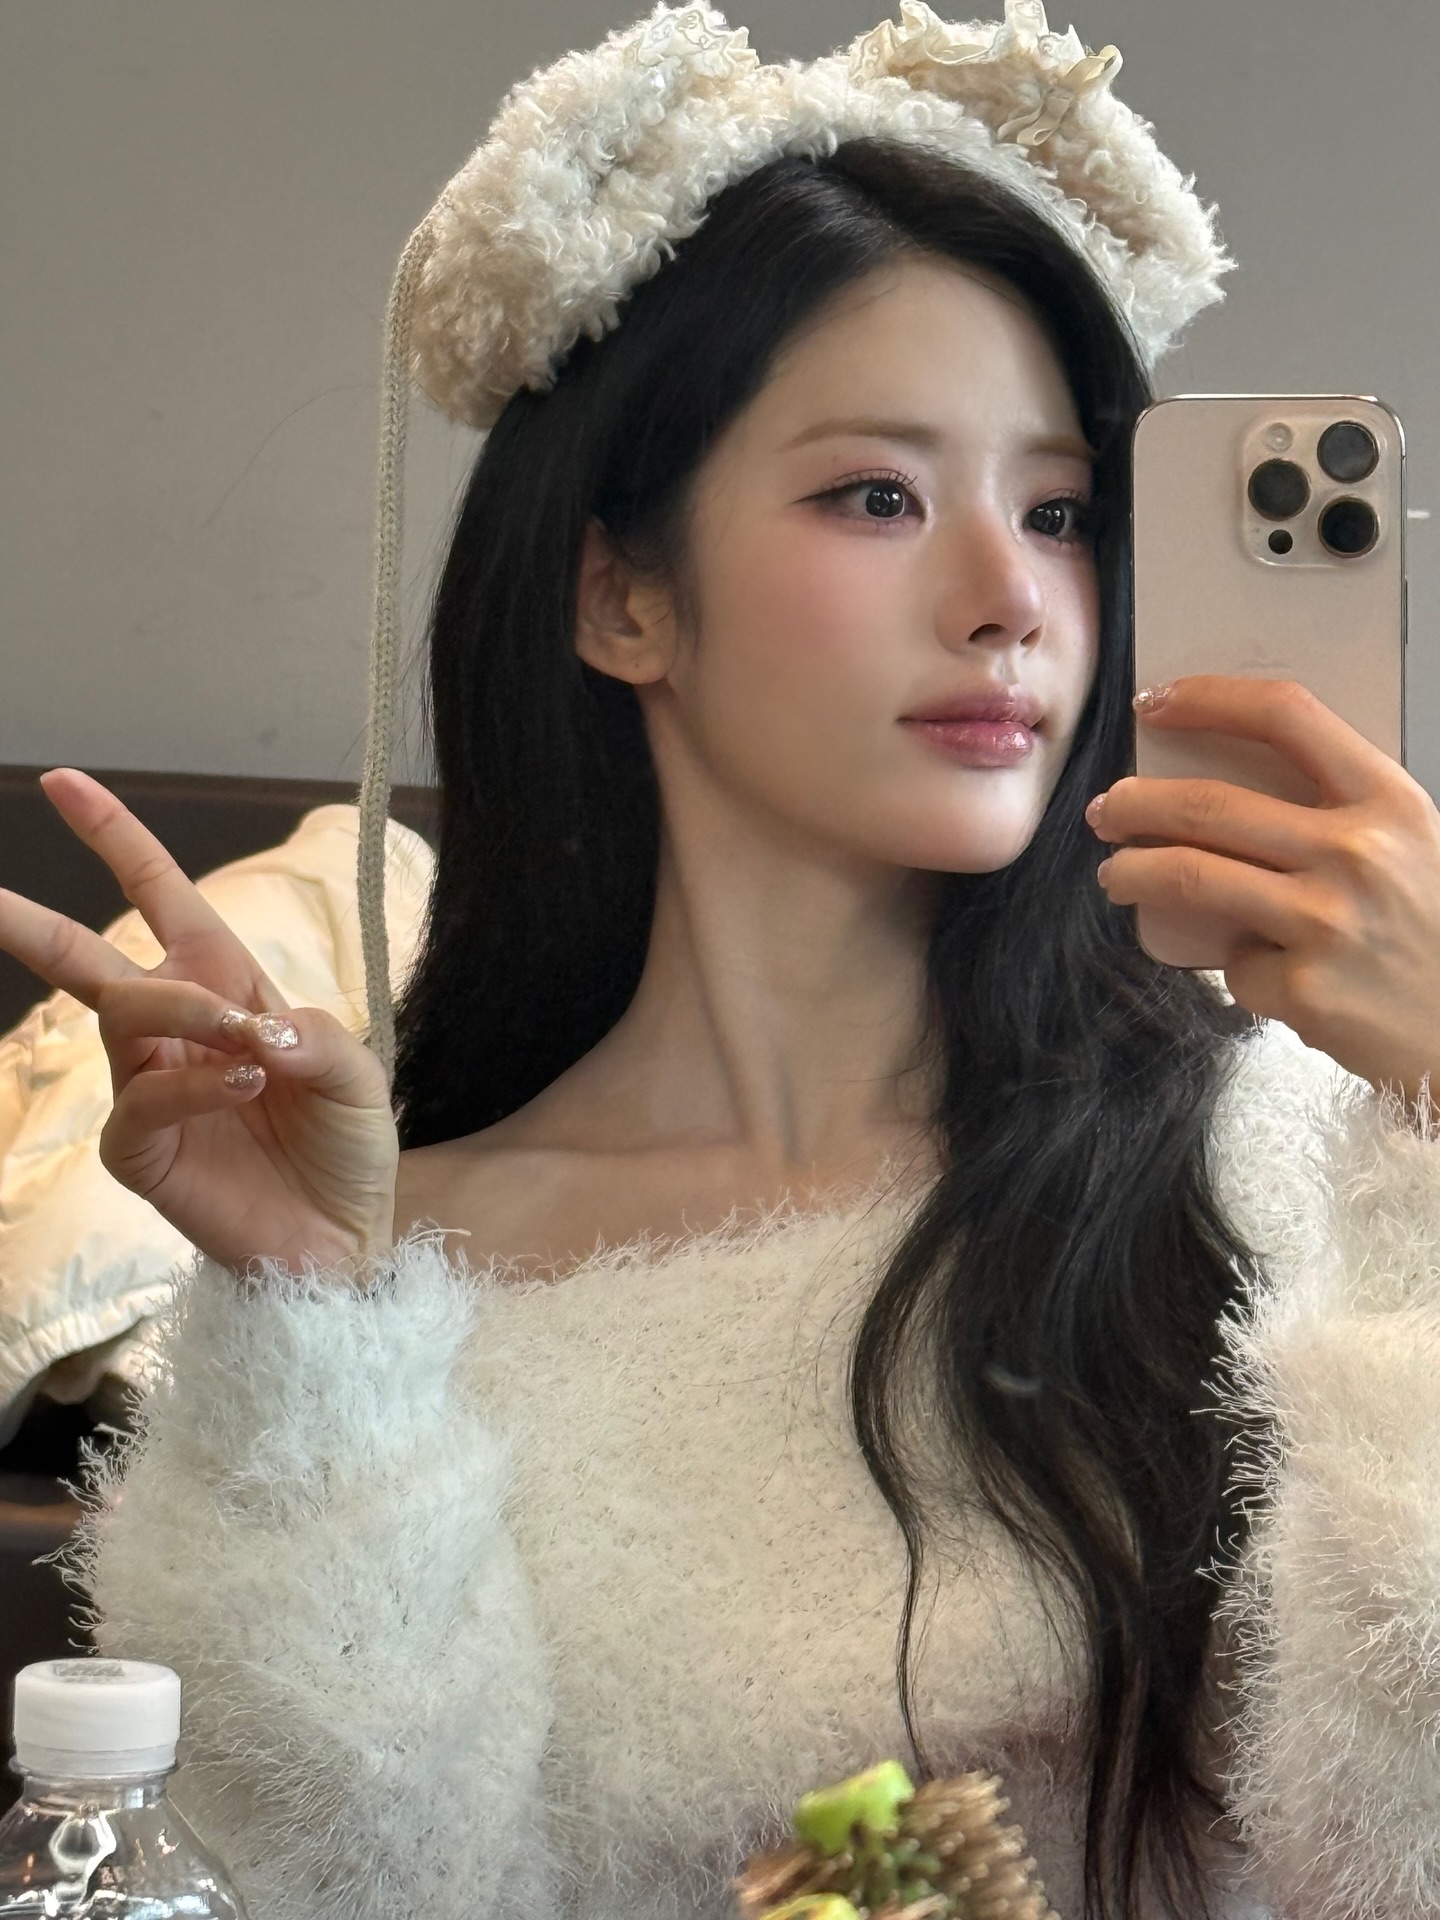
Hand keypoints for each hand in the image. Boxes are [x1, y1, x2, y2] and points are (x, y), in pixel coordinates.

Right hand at [0, 769, 398, 1276]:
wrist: (344, 1239)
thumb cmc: (348, 1148)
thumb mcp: (356, 1073)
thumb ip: (312, 1033)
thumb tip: (247, 1024)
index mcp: (227, 990)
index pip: (163, 898)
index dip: (117, 840)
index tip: (65, 784)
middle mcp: (176, 1033)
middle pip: (87, 961)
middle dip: (33, 924)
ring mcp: (148, 1090)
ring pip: (126, 1015)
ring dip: (186, 1015)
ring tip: (251, 1050)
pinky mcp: (137, 1151)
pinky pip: (141, 1096)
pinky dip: (194, 1082)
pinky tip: (242, 1085)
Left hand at [1087, 676, 1439, 1112]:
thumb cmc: (1430, 932)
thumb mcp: (1408, 846)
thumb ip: (1335, 814)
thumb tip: (1221, 799)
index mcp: (1388, 800)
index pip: (1286, 715)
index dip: (1208, 699)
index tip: (1154, 703)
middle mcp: (1357, 851)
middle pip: (1212, 804)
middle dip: (1135, 803)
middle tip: (1106, 811)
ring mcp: (1326, 921)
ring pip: (1191, 875)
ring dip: (1132, 872)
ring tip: (1115, 876)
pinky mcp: (1302, 987)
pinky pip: (1234, 964)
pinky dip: (1236, 968)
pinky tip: (1264, 976)